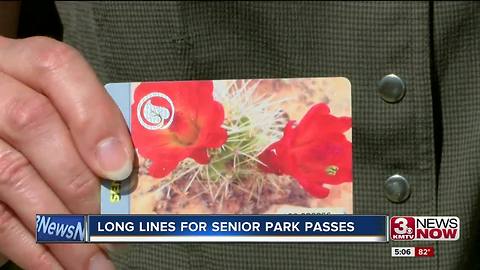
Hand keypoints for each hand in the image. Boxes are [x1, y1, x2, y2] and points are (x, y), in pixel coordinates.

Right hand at [0, 36, 133, 269]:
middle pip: (33, 124)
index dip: (93, 118)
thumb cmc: (36, 105)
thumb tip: (124, 168)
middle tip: (112, 225)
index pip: (57, 69)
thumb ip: (90, 117)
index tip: (120, 167)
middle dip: (78, 182)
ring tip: (96, 263)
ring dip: (58, 227)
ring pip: (10, 175)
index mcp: (25, 61)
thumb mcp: (60, 98)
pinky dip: (27, 246)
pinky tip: (57, 268)